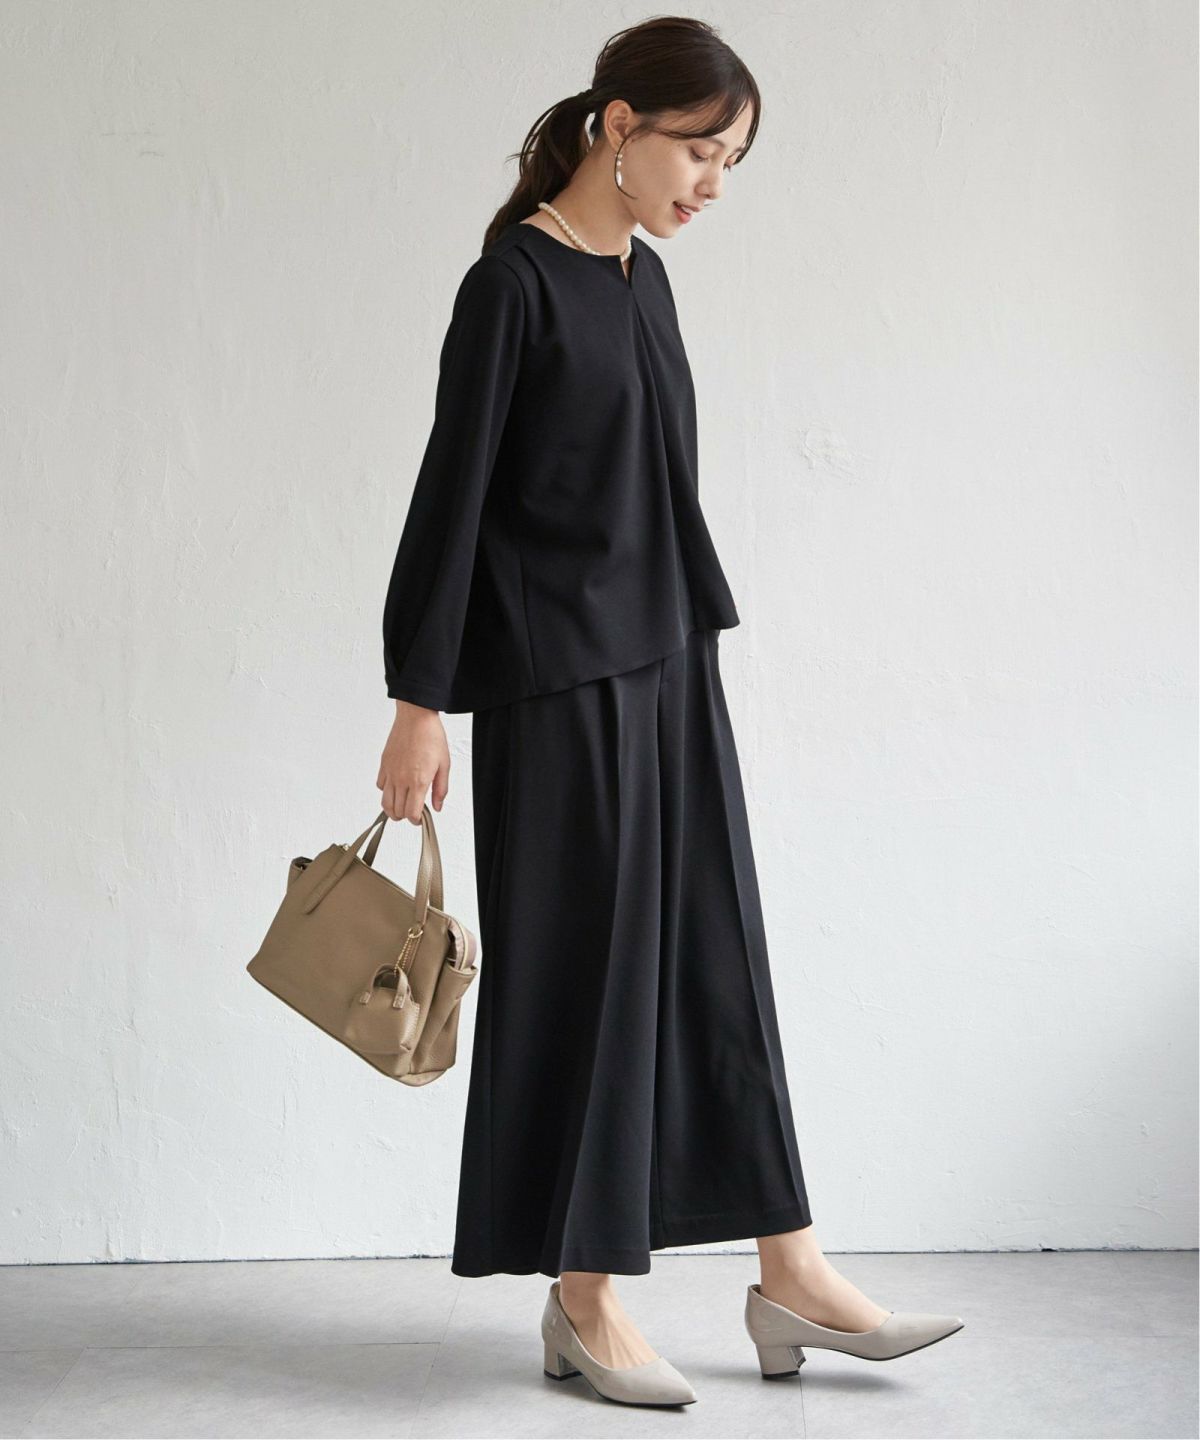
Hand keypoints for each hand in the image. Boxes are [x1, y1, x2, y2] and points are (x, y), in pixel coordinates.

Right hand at [377, 701, 449, 822]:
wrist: (416, 717)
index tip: (421, 819)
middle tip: (413, 812)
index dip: (416, 821)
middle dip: (405, 817)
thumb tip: (437, 807)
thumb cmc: (431, 736)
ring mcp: (390, 773)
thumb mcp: (444, 765)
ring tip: (401, 807)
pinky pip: (380, 786)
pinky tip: (395, 787)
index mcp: (418, 781)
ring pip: (385, 803)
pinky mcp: (384, 765)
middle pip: (397, 812)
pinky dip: (386, 792)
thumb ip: (440, 789)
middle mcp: (401, 779)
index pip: (412, 813)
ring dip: (393, 809)